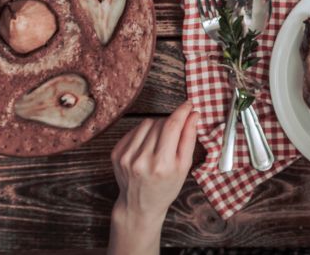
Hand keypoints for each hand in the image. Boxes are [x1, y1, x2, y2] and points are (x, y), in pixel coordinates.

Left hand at [108, 102, 198, 253]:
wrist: (140, 205)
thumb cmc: (165, 188)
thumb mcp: (184, 167)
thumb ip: (189, 138)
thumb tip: (193, 115)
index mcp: (162, 165)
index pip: (173, 126)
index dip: (182, 111)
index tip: (189, 105)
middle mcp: (142, 160)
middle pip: (160, 123)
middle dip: (171, 122)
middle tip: (176, 133)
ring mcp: (126, 156)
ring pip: (147, 123)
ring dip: (157, 126)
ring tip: (161, 142)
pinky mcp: (116, 153)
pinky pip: (134, 130)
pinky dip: (144, 132)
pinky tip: (148, 145)